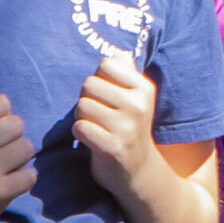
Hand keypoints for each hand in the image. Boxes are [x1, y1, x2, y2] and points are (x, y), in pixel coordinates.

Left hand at [73, 54, 160, 195]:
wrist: (138, 169)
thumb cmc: (129, 126)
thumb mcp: (135, 98)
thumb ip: (126, 73)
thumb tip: (119, 53)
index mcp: (144, 89)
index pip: (106, 65)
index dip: (98, 79)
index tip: (106, 95)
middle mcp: (138, 106)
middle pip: (89, 84)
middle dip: (86, 98)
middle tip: (96, 113)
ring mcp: (127, 127)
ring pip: (82, 106)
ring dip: (81, 116)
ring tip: (94, 125)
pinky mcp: (113, 147)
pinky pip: (81, 127)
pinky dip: (79, 132)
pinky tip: (90, 138)